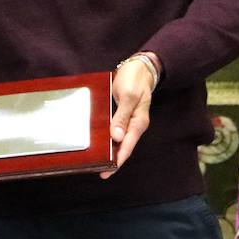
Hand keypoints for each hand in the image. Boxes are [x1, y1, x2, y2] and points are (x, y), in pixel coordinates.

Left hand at [100, 57, 154, 178]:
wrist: (139, 67)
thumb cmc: (135, 79)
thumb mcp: (128, 96)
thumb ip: (122, 116)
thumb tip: (116, 137)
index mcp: (139, 122)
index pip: (127, 145)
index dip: (118, 160)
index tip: (107, 171)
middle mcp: (135, 124)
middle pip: (124, 146)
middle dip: (114, 160)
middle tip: (100, 171)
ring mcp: (129, 120)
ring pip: (120, 140)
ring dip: (111, 150)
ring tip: (98, 161)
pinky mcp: (123, 115)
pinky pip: (116, 130)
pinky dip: (109, 138)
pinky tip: (100, 142)